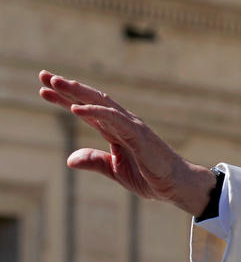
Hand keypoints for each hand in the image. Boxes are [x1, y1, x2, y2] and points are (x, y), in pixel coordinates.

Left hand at [38, 70, 215, 214]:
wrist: (176, 185)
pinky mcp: (138, 135)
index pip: (87, 111)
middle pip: (91, 100)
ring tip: (55, 83)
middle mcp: (123, 123)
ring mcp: (132, 126)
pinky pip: (113, 120)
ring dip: (77, 92)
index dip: (65, 99)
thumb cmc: (151, 178)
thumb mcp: (116, 170)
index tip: (43, 91)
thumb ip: (95, 162)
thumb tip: (69, 160)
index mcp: (117, 131)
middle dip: (67, 87)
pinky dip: (94, 112)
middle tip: (43, 76)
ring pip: (101, 103)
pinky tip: (75, 108)